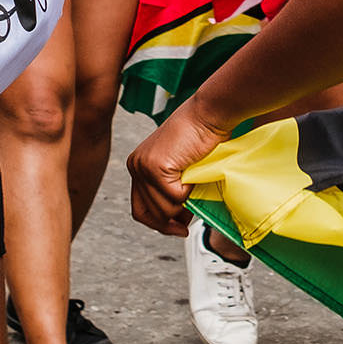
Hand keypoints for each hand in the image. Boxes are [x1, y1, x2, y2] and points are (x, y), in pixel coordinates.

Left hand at [128, 102, 230, 235]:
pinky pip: (175, 198)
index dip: (158, 224)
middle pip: (149, 213)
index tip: (178, 229)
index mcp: (137, 166)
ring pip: (163, 209)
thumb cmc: (201, 137)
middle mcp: (135, 166)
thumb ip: (171, 189)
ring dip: (184, 205)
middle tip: (189, 221)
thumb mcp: (180, 167)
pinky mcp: (155, 167)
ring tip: (195, 188)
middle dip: (172, 221)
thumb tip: (177, 221)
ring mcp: (143, 167)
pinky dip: (190, 192)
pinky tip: (195, 175)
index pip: (139, 208)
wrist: (208, 114)